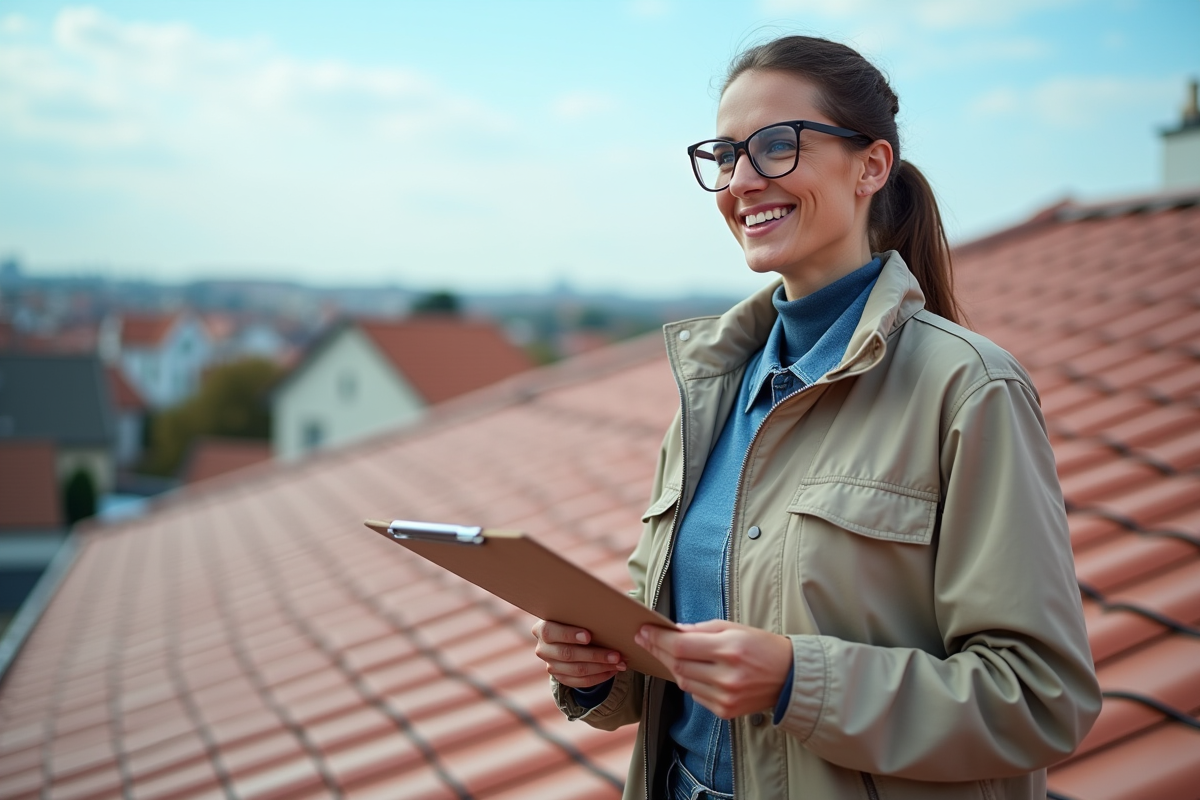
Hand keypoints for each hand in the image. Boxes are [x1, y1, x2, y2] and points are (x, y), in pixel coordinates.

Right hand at [531, 620, 627, 687]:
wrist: (568, 636)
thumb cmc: (575, 619)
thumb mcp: (574, 614)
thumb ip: (582, 613)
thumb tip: (608, 610)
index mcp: (541, 629)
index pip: (550, 632)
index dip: (569, 634)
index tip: (588, 636)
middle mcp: (543, 649)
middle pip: (567, 654)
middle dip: (595, 655)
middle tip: (616, 654)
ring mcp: (551, 665)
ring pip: (577, 670)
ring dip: (602, 667)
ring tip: (620, 663)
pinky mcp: (561, 678)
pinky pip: (582, 681)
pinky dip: (600, 676)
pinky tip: (613, 670)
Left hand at [635, 620, 792, 719]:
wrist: (791, 678)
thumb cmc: (763, 647)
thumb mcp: (735, 628)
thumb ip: (702, 630)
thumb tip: (674, 631)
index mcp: (729, 649)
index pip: (680, 646)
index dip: (657, 638)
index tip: (643, 630)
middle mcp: (726, 676)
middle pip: (678, 664)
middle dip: (658, 650)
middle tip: (645, 639)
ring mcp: (725, 697)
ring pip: (683, 682)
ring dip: (672, 666)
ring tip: (666, 652)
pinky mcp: (725, 711)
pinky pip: (695, 695)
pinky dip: (689, 682)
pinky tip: (691, 670)